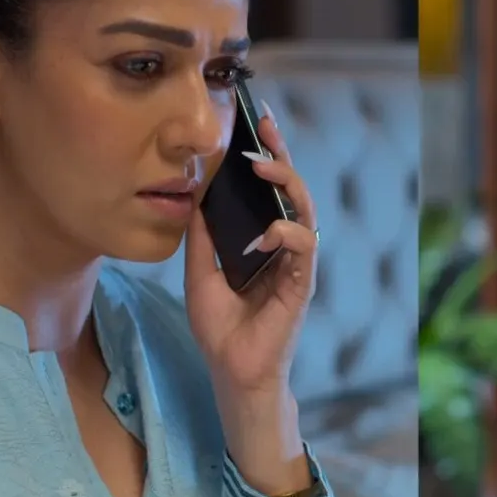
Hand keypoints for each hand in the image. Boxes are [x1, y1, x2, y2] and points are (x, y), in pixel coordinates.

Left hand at [183, 103, 319, 401]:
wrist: (231, 372)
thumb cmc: (220, 328)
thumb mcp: (198, 273)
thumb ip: (200, 237)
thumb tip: (192, 196)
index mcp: (264, 241)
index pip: (271, 191)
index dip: (269, 156)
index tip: (258, 123)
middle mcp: (285, 248)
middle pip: (293, 192)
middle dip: (282, 157)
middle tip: (264, 130)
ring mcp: (296, 265)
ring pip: (304, 212)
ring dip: (287, 185)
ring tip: (263, 168)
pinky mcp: (301, 285)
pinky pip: (303, 249)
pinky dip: (285, 235)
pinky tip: (265, 233)